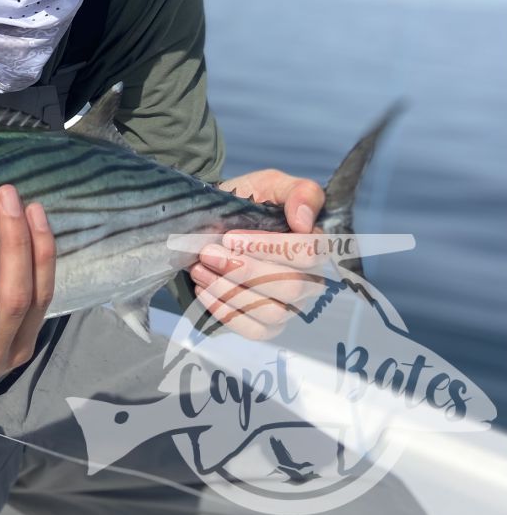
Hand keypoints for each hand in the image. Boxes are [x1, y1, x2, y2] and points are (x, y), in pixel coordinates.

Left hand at [190, 169, 324, 339]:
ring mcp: (290, 306)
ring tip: (199, 268)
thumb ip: (298, 192)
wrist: (216, 221)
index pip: (307, 253)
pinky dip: (225, 311)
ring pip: (271, 312)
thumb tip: (304, 220)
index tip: (230, 237)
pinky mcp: (268, 325)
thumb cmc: (248, 203)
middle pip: (289, 287)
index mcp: (314, 244)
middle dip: (243, 270)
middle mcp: (309, 280)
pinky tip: (203, 289)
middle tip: (208, 252)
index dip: (268, 247)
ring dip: (229, 291)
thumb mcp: (270, 184)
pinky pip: (254, 330)